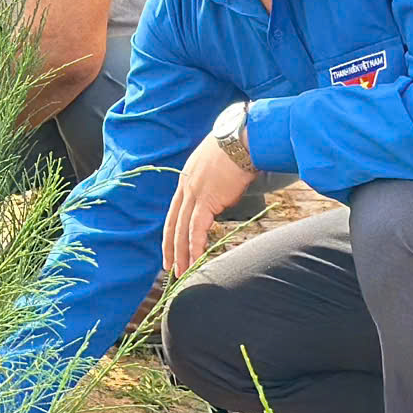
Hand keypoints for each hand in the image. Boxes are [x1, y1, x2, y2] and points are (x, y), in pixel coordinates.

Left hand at [162, 135, 257, 277]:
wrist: (242, 140)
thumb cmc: (236, 150)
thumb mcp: (216, 166)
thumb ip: (212, 184)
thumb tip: (220, 199)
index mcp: (186, 179)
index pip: (174, 211)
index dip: (171, 232)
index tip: (170, 247)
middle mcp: (185, 186)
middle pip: (173, 223)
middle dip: (171, 248)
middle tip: (170, 268)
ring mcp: (193, 193)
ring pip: (182, 230)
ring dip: (181, 254)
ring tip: (182, 272)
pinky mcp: (206, 200)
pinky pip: (196, 229)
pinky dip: (195, 246)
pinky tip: (195, 260)